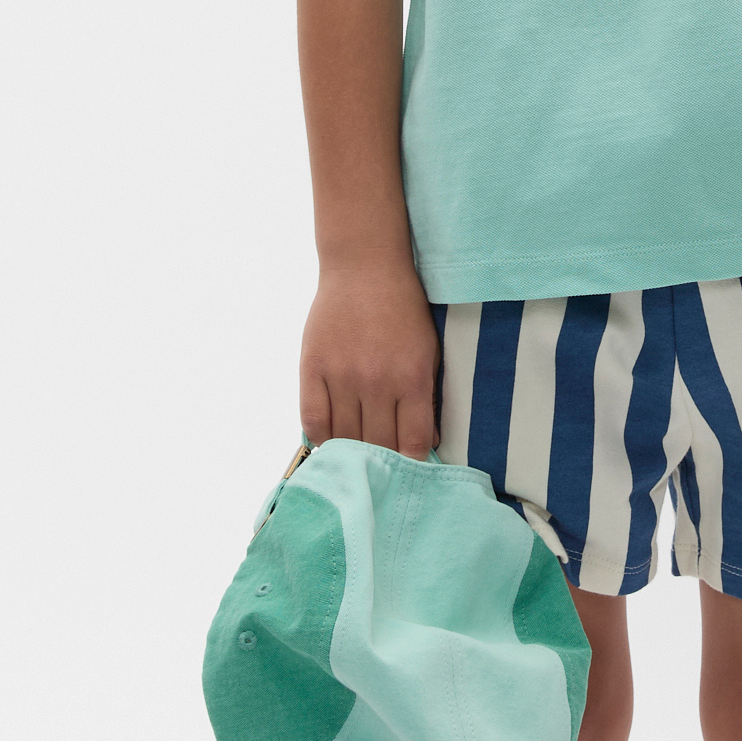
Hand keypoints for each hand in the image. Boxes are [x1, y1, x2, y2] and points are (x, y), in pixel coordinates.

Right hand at [299, 255, 440, 455]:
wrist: (365, 267)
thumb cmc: (403, 310)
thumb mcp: (428, 351)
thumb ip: (427, 397)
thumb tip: (427, 442)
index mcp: (413, 378)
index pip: (413, 443)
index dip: (411, 465)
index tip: (409, 473)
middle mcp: (377, 381)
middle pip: (379, 445)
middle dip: (383, 465)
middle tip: (381, 472)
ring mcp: (342, 375)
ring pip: (345, 437)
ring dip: (352, 454)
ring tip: (356, 462)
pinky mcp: (313, 368)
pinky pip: (313, 420)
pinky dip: (322, 438)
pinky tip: (330, 441)